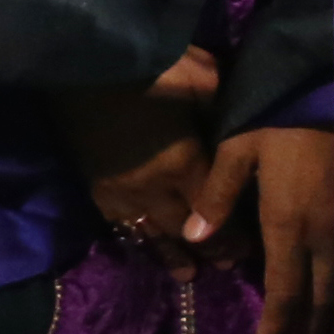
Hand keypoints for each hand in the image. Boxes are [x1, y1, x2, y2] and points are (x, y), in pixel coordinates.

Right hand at [58, 46, 219, 273]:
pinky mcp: (96, 185)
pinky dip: (137, 237)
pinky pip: (120, 223)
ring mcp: (120, 191)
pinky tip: (145, 242)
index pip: (213, 210)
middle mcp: (153, 188)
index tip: (247, 249)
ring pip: (151, 234)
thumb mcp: (202, 77)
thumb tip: (238, 124)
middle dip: (208, 250)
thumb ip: (222, 108)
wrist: (86, 59)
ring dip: (171, 255)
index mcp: (183, 163)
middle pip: (185, 229)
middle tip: (226, 265)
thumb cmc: (151, 64)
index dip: (231, 233)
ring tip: (189, 274)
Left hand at [190, 125, 333, 333]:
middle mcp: (322, 233)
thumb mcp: (240, 146)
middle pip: (317, 297)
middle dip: (305, 331)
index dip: (276, 325)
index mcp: (287, 222)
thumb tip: (193, 238)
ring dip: (329, 316)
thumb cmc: (283, 113)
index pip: (282, 289)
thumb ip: (217, 194)